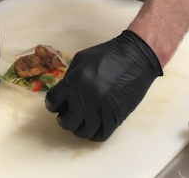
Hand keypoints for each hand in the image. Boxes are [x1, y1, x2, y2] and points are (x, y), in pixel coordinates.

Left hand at [45, 30, 162, 140]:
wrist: (136, 57)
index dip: (52, 104)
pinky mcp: (116, 116)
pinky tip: (92, 126)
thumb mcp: (81, 59)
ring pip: (84, 131)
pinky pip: (101, 134)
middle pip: (67, 121)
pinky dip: (94, 134)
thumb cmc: (107, 54)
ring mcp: (102, 110)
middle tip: (66, 115)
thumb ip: (69, 77)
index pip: (53, 102)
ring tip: (79, 122)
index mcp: (74, 82)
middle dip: (64, 119)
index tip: (55, 104)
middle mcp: (86, 99)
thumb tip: (62, 94)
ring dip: (78, 128)